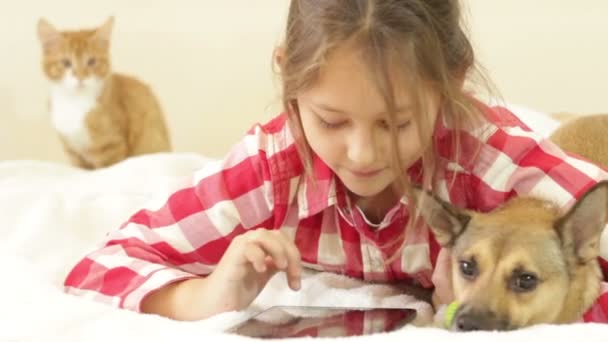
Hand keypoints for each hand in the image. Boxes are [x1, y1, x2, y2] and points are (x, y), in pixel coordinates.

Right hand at [141, 229, 301, 320]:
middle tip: (293, 277)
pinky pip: (249, 247)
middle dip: (291, 255)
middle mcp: (250, 240)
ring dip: (278, 251)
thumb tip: (293, 260)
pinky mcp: (233, 255)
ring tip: (282, 268)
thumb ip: (276, 263)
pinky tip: (262, 271)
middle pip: (278, 235)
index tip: (296, 281)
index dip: (295, 256)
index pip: (284, 239)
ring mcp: (241, 245)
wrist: (218, 302)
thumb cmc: (239, 288)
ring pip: (265, 235)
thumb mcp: (265, 274)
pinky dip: (259, 257)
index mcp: (260, 244)